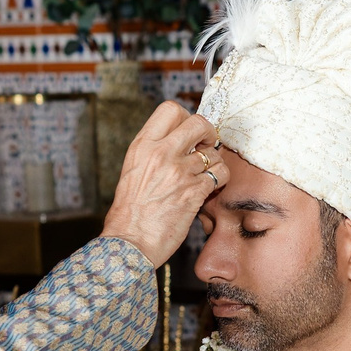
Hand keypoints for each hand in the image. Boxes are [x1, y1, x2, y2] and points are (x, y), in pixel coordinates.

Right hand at [100, 102, 219, 269]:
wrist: (130, 241)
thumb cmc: (129, 212)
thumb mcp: (133, 171)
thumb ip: (154, 153)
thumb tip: (177, 142)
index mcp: (143, 145)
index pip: (170, 109)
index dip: (186, 117)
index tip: (188, 133)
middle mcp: (161, 153)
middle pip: (199, 122)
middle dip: (208, 133)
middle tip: (206, 147)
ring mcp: (179, 171)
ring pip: (214, 152)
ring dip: (215, 163)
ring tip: (205, 175)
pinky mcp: (194, 191)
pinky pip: (220, 175)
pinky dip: (219, 181)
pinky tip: (208, 190)